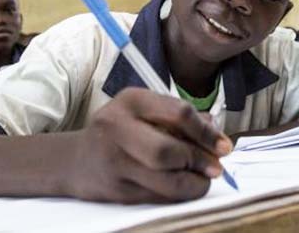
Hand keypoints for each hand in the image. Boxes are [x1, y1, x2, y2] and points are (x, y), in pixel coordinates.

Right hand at [66, 87, 231, 202]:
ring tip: (203, 179)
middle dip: (199, 161)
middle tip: (215, 167)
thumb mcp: (144, 111)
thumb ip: (179, 118)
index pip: (179, 114)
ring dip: (194, 183)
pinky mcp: (115, 190)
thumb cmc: (120, 130)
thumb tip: (216, 136)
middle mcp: (117, 128)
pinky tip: (183, 187)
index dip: (206, 133)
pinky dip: (178, 194)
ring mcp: (114, 161)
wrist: (75, 160)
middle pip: (169, 150)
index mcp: (131, 101)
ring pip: (166, 180)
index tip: (223, 146)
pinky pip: (158, 197)